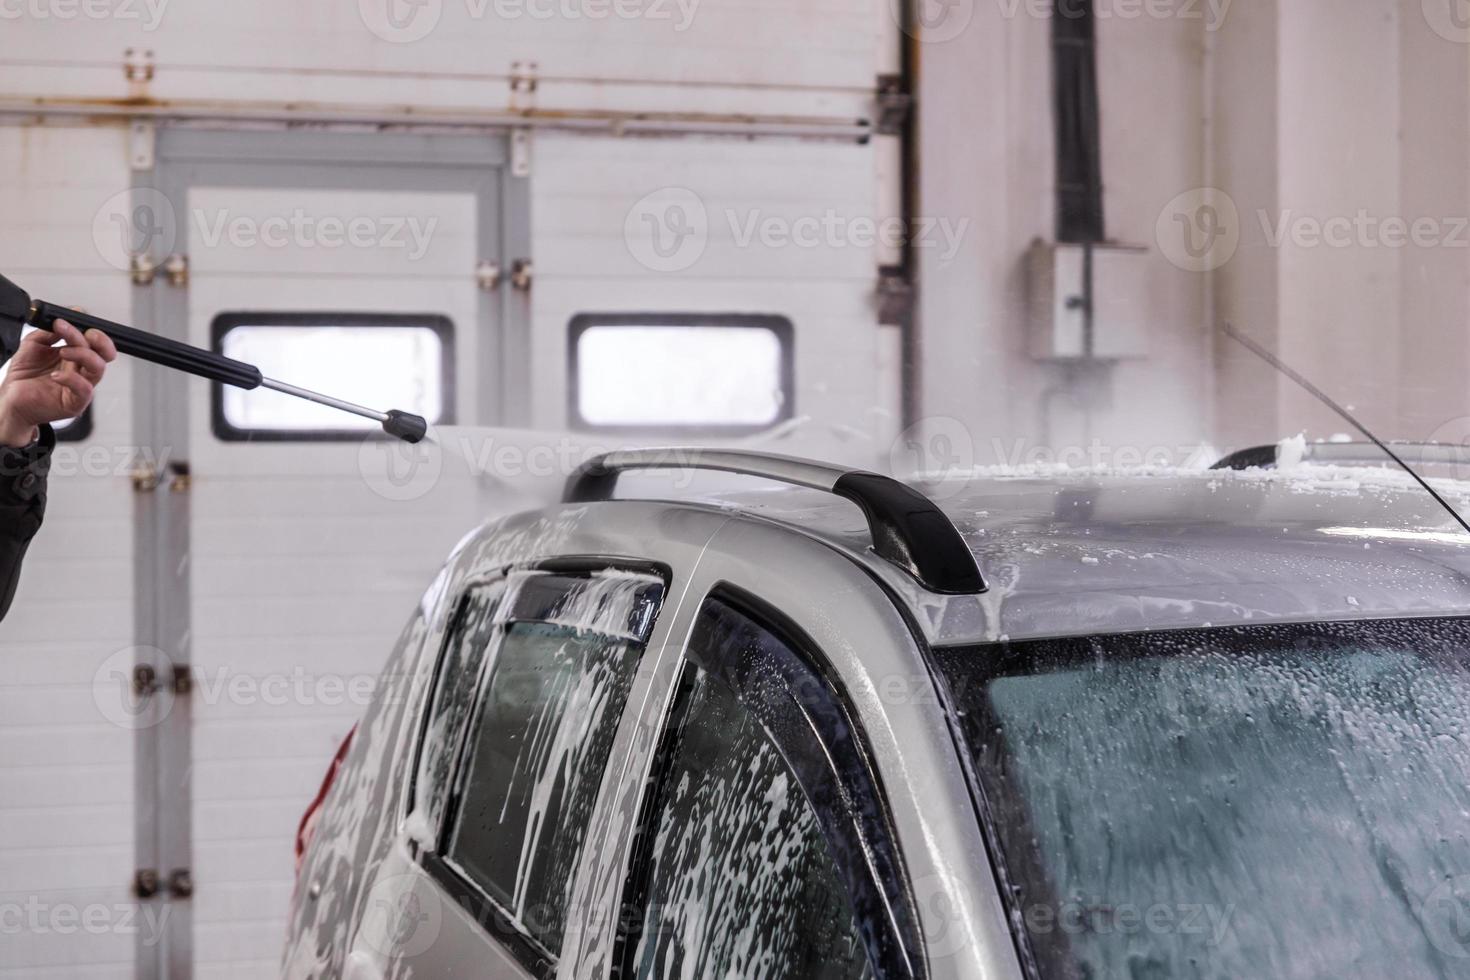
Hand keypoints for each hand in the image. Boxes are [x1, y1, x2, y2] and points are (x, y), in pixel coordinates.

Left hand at [0, 320, 117, 447]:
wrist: (10, 398)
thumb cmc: (24, 376)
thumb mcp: (33, 344)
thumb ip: (49, 332)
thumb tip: (64, 319)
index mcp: (75, 357)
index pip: (95, 342)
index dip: (90, 331)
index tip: (71, 322)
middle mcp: (81, 370)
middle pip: (104, 354)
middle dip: (99, 340)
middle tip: (84, 334)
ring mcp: (80, 386)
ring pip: (98, 368)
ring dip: (83, 355)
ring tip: (63, 352)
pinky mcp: (75, 402)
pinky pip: (84, 389)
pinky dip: (71, 379)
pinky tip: (56, 375)